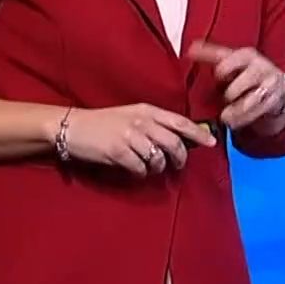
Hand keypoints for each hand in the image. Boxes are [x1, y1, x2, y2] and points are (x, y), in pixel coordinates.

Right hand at [60, 103, 215, 175]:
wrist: (73, 127)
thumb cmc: (103, 122)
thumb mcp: (131, 115)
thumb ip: (153, 124)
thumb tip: (178, 139)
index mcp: (147, 110)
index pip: (180, 121)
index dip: (198, 133)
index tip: (212, 142)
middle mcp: (141, 121)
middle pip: (174, 143)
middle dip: (180, 158)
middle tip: (178, 165)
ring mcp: (130, 136)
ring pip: (158, 158)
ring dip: (158, 167)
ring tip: (151, 167)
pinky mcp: (118, 152)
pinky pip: (140, 168)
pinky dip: (141, 172)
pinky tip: (135, 170)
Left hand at [188, 41, 284, 130]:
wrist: (278, 87)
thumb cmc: (249, 73)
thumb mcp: (231, 60)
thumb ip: (210, 54)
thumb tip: (190, 49)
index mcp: (248, 55)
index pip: (232, 60)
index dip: (223, 71)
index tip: (219, 77)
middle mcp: (261, 67)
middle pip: (242, 82)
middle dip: (231, 94)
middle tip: (226, 98)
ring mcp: (270, 84)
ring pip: (250, 101)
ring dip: (236, 111)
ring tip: (226, 117)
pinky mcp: (275, 99)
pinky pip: (258, 112)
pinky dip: (244, 119)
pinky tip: (236, 121)